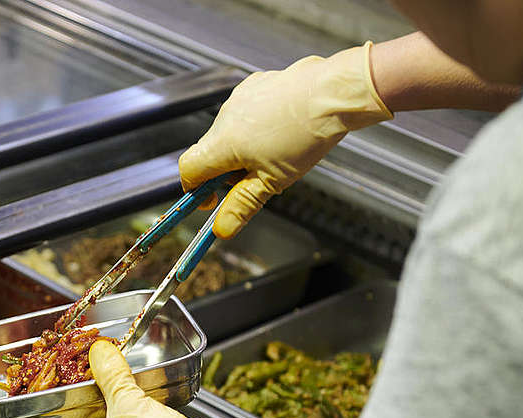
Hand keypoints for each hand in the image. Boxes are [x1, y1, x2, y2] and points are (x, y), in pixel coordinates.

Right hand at [180, 42, 391, 238]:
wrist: (334, 94)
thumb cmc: (306, 135)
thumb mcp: (272, 182)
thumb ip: (242, 206)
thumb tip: (222, 228)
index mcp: (223, 143)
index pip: (188, 169)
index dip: (195, 189)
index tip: (212, 200)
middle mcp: (225, 117)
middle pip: (211, 151)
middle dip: (227, 171)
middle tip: (255, 181)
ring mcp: (240, 98)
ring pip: (229, 132)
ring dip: (242, 148)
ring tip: (276, 154)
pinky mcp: (257, 85)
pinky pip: (246, 112)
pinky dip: (256, 126)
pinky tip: (281, 130)